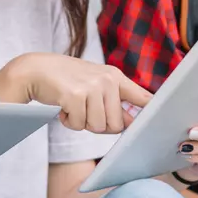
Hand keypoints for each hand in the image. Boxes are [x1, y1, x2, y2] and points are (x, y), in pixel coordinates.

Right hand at [11, 53, 151, 133]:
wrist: (34, 70)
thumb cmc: (65, 80)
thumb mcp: (94, 83)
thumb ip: (115, 101)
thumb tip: (133, 123)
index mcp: (115, 76)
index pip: (143, 98)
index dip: (153, 113)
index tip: (163, 125)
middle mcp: (107, 80)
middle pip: (117, 125)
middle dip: (99, 125)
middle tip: (85, 112)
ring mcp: (91, 87)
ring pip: (97, 127)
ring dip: (82, 123)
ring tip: (73, 106)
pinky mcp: (74, 96)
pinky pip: (79, 125)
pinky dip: (69, 122)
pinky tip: (62, 107)